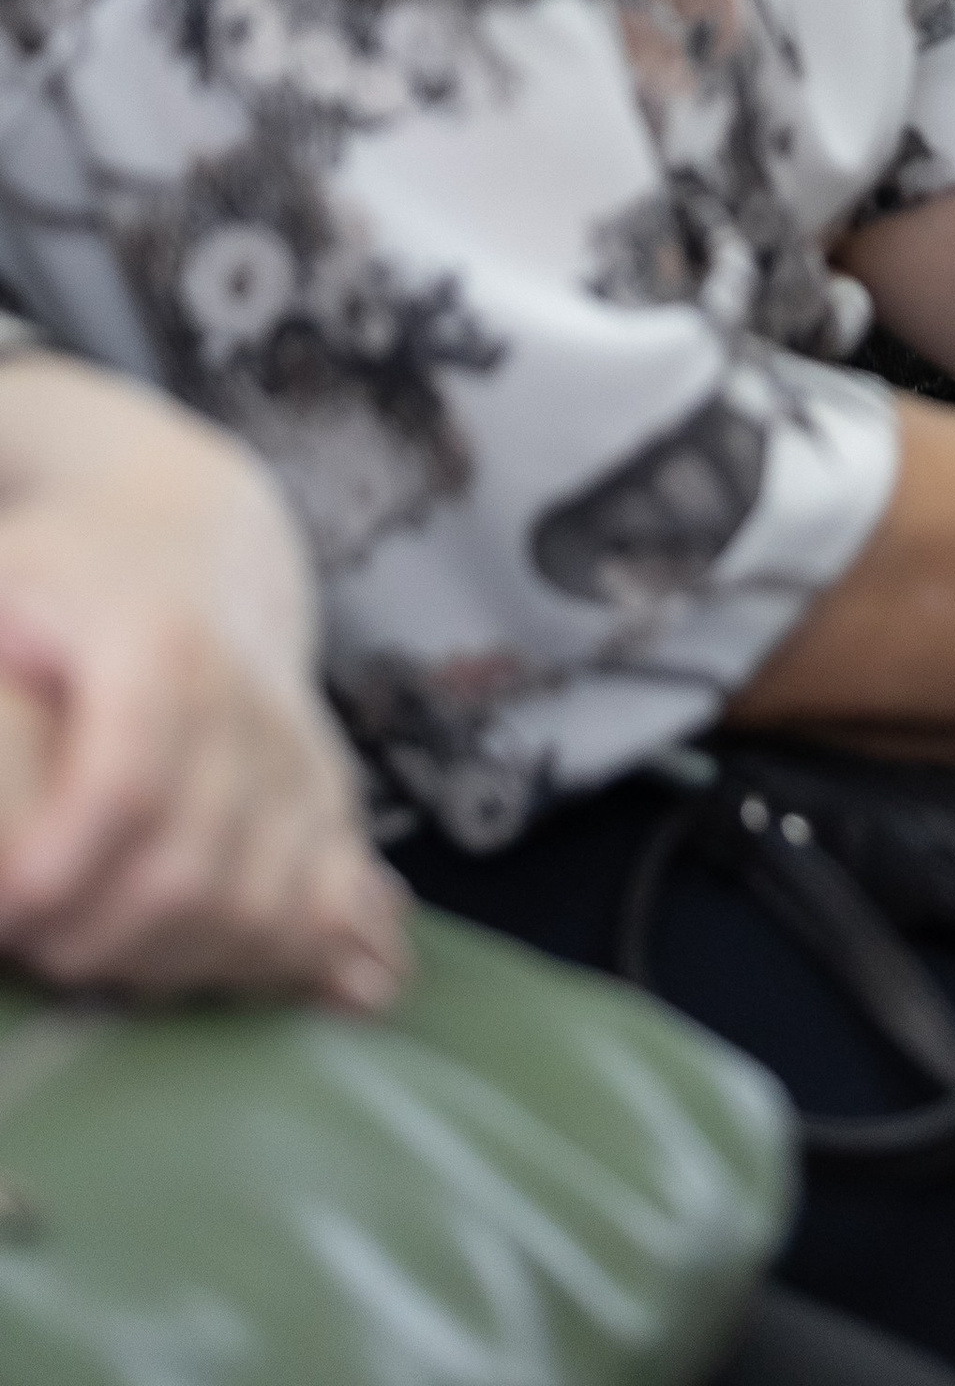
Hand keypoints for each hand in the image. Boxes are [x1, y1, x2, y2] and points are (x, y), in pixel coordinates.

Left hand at [0, 368, 407, 1005]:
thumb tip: (10, 864)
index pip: (129, 784)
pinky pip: (339, 880)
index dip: (65, 869)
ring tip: (121, 973)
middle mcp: (244, 693)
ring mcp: (294, 741)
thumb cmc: (56, 575)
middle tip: (41, 948)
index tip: (10, 911)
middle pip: (197, 866)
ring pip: (270, 898)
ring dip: (191, 964)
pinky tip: (354, 991)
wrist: (184, 528)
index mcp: (155, 643)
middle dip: (107, 940)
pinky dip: (337, 945)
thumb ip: (3, 736)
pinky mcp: (324, 780)